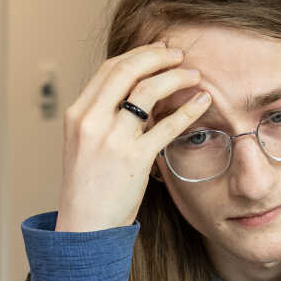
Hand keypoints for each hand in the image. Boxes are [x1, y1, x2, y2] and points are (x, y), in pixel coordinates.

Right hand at [56, 43, 211, 231]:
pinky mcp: (134, 159)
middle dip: (158, 57)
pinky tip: (203, 101)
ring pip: (148, 89)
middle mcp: (91, 121)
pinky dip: (189, 108)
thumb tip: (135, 96)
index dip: (138, 55)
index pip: (109, 69)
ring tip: (195, 76)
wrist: (84, 228)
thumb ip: (103, 119)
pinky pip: (167, 124)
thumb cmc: (88, 189)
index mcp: (77, 115)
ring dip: (176, 76)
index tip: (159, 52)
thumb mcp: (85, 145)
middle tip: (180, 55)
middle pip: (127, 69)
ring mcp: (112, 139)